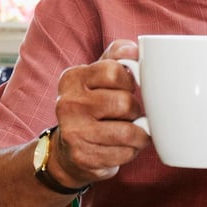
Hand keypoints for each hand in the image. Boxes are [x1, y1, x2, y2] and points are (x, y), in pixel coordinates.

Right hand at [48, 39, 151, 186]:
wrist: (67, 150)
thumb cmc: (92, 106)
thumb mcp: (98, 76)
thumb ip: (117, 57)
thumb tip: (135, 49)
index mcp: (72, 78)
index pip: (114, 71)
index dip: (128, 82)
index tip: (125, 89)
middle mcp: (68, 103)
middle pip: (124, 103)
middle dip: (135, 111)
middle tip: (129, 114)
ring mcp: (73, 131)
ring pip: (128, 131)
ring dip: (139, 134)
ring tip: (132, 132)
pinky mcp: (83, 156)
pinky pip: (124, 153)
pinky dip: (131, 152)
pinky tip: (121, 147)